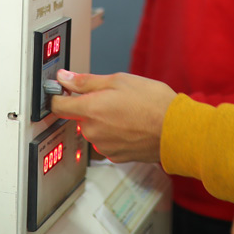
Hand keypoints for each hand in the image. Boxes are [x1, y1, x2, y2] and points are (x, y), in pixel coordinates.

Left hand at [51, 70, 176, 162]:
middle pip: (80, 116)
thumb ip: (87, 81)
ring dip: (104, 119)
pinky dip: (115, 132)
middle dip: (91, 106)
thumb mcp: (120, 80)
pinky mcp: (115, 156)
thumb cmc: (152, 103)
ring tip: (127, 110)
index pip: (58, 106)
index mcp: (90, 110)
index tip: (63, 90)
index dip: (59, 95)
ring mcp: (103, 146)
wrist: (175, 130)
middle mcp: (92, 131)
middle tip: (114, 96)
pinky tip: (131, 124)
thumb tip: (65, 78)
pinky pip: (107, 140)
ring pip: (94, 128)